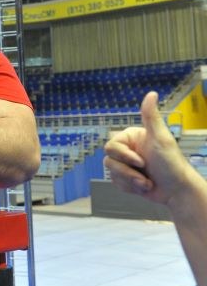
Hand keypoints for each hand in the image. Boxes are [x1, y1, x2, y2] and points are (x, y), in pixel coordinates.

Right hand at [103, 91, 193, 205]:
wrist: (176, 192)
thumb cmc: (171, 164)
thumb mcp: (161, 138)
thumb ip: (151, 116)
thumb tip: (151, 93)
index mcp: (132, 139)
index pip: (111, 146)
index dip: (124, 156)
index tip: (141, 161)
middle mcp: (128, 150)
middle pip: (109, 161)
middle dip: (128, 171)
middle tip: (145, 172)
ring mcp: (126, 165)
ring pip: (112, 173)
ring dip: (131, 181)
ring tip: (147, 183)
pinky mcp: (126, 180)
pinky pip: (116, 183)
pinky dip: (130, 188)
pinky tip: (144, 186)